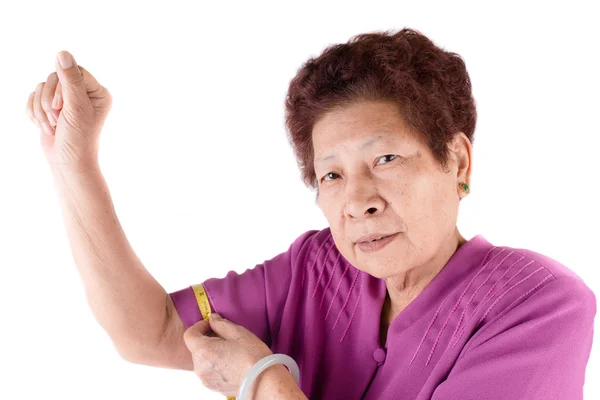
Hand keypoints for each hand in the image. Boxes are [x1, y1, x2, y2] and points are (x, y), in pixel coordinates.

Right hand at [25, 51, 111, 172]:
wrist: (67, 163)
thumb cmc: (78, 139)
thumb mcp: (76, 108)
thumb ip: (70, 80)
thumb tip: (62, 53)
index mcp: (98, 92)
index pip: (74, 70)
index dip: (62, 86)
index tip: (62, 106)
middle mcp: (83, 94)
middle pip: (55, 77)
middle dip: (50, 101)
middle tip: (57, 119)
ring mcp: (65, 100)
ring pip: (41, 87)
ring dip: (41, 110)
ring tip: (52, 126)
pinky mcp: (50, 107)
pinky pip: (33, 97)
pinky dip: (34, 113)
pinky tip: (44, 127)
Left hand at [183, 313, 272, 396]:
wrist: (262, 381)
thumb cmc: (252, 356)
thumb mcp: (238, 333)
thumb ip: (221, 323)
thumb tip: (212, 319)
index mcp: (203, 351)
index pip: (189, 335)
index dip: (198, 326)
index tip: (210, 324)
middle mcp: (200, 367)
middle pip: (196, 348)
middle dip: (206, 339)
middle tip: (224, 336)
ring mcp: (205, 379)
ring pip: (202, 360)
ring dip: (211, 352)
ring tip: (229, 351)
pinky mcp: (213, 387)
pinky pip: (208, 371)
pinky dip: (215, 364)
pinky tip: (230, 362)